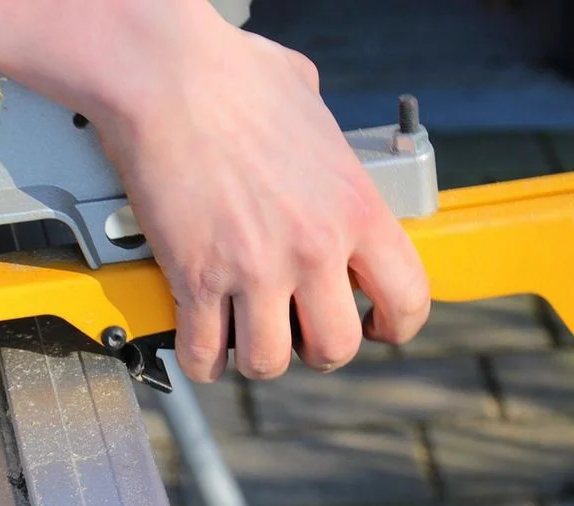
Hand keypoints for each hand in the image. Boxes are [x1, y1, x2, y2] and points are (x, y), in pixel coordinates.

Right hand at [91, 26, 430, 381]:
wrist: (165, 76)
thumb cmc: (230, 74)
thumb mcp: (310, 101)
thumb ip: (326, 142)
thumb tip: (317, 141)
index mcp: (356, 206)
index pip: (408, 297)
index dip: (394, 325)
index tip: (376, 326)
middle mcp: (314, 247)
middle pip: (336, 347)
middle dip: (316, 348)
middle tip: (296, 330)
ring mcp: (254, 268)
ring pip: (268, 362)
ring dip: (255, 356)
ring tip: (242, 334)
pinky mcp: (196, 278)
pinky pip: (203, 352)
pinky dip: (200, 357)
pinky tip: (199, 340)